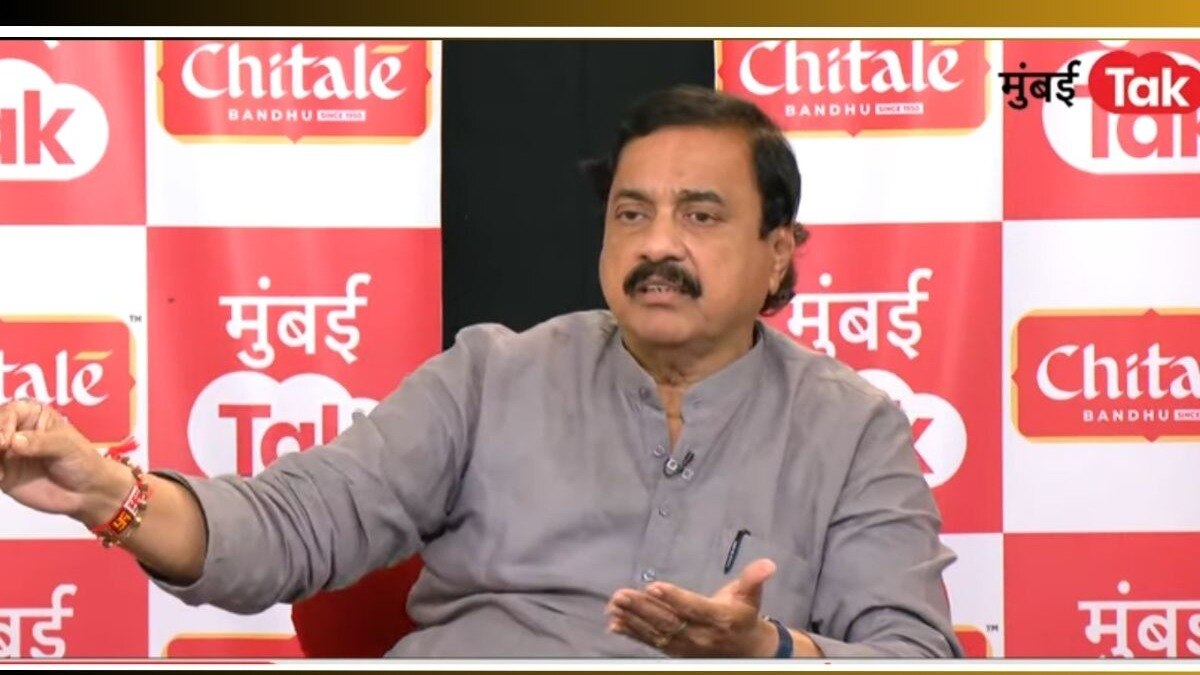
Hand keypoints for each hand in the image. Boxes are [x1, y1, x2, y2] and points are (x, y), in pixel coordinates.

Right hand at [0, 400, 124, 522]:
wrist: (86, 493)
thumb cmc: (82, 461)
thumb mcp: (66, 446)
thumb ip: (41, 443)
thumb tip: (14, 441)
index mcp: (32, 414)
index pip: (9, 412)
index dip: (2, 424)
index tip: (5, 441)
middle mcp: (14, 430)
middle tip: (0, 450)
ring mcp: (6, 452)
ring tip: (0, 471)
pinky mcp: (1, 473)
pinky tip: (1, 478)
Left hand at [605, 558, 783, 656]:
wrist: (748, 652)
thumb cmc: (744, 616)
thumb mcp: (751, 596)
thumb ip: (754, 579)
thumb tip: (768, 563)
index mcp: (718, 619)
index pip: (693, 608)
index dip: (674, 598)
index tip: (654, 587)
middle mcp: (700, 635)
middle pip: (669, 621)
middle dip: (643, 608)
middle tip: (622, 595)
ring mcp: (685, 646)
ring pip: (656, 632)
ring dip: (633, 619)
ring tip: (614, 606)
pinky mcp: (675, 651)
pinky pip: (651, 643)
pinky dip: (632, 634)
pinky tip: (615, 624)